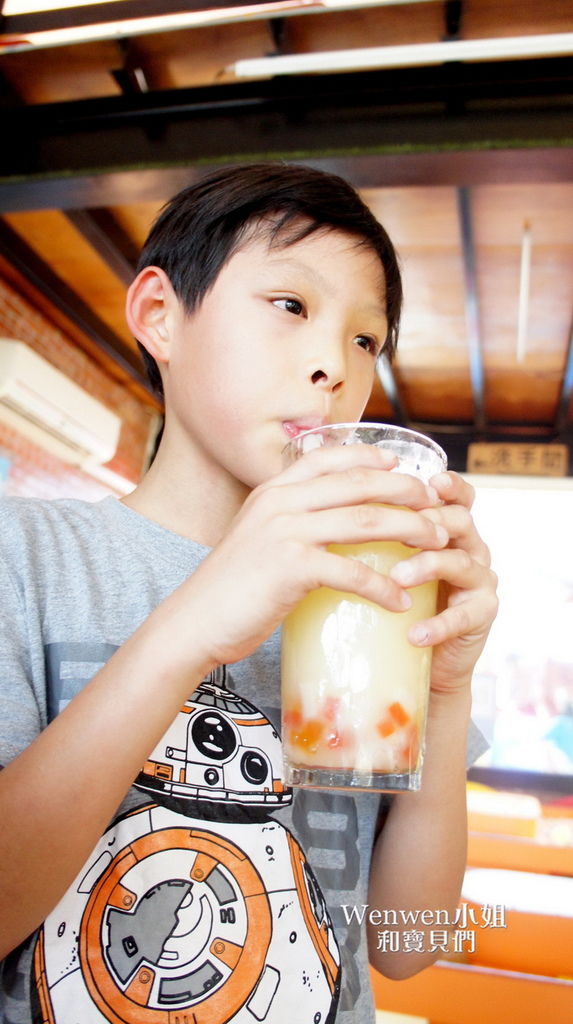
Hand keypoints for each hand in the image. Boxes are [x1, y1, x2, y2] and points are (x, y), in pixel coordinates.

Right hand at [182, 444, 447, 670]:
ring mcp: (285, 531)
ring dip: (410, 531)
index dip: (372, 457)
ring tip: (437, 545)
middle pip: (360, 483)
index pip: (330, 456)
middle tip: (437, 508)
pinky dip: (383, 586)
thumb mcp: (258, 535)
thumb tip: (331, 520)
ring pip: (366, 520)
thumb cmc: (232, 585)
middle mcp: (280, 500)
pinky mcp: (291, 566)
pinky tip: (401, 600)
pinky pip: (353, 571)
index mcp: (272, 488)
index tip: (402, 465)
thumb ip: (290, 519)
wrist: (195, 619)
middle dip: (407, 492)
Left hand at [390, 471, 497, 695]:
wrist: (419, 657)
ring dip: (428, 566)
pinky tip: (415, 633)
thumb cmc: (400, 601)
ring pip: (461, 562)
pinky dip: (438, 624)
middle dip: (427, 523)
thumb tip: (326, 509)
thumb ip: (372, 535)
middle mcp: (471, 548)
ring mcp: (480, 581)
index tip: (429, 482)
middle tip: (394, 530)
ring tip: (398, 578)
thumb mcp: (387, 562)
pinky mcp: (483, 615)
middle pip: (460, 521)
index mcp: (450, 528)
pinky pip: (465, 616)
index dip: (449, 486)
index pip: (456, 497)